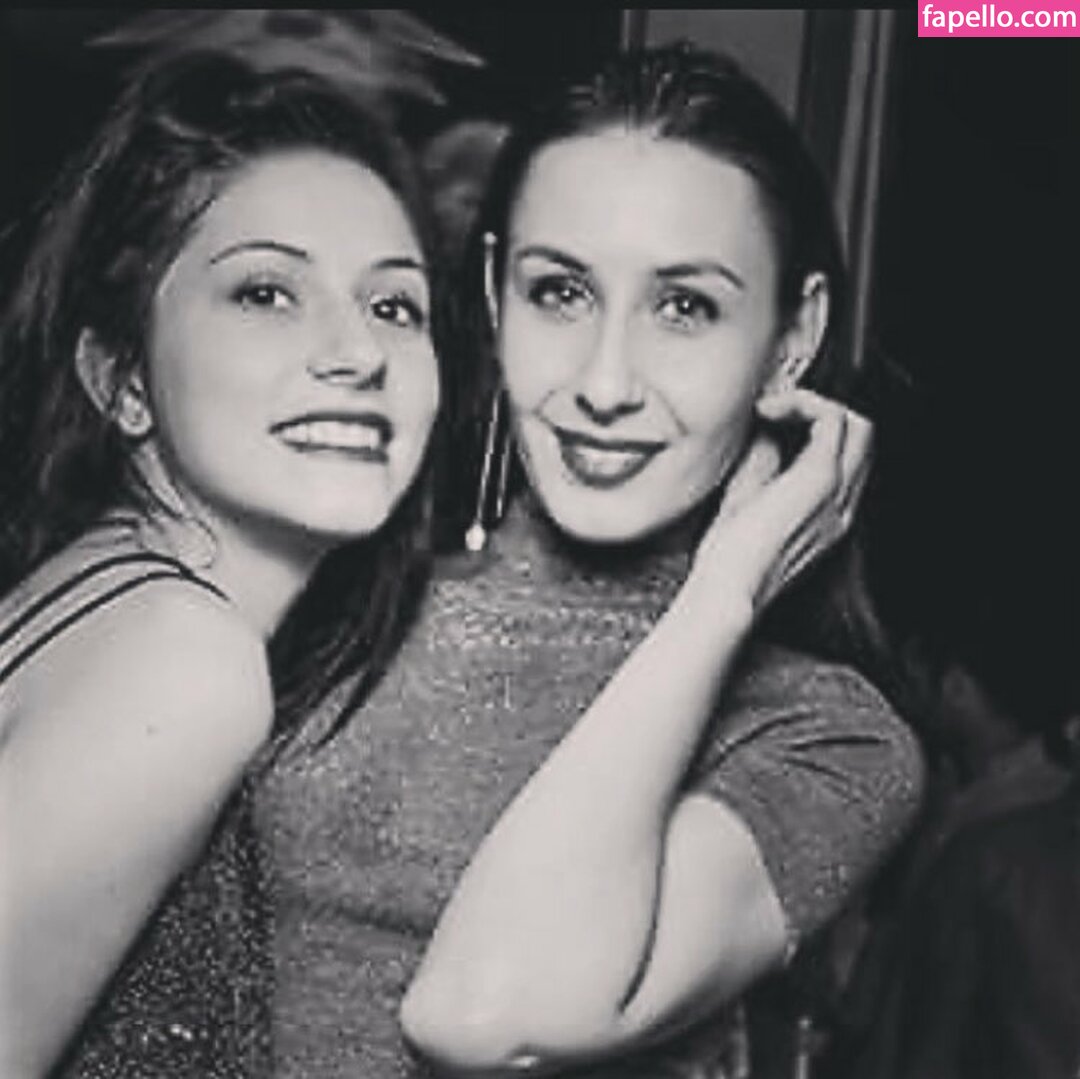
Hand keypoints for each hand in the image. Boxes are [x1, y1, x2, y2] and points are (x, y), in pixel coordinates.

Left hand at [693, 389, 872, 613]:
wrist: (728, 590)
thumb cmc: (728, 559)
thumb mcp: (747, 499)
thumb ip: (764, 463)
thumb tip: (765, 426)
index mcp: (828, 515)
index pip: (845, 456)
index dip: (813, 427)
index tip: (771, 419)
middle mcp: (842, 504)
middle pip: (860, 435)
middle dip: (817, 411)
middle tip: (773, 408)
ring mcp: (837, 491)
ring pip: (856, 423)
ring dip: (813, 404)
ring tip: (771, 409)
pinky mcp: (820, 479)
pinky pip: (831, 418)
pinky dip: (801, 403)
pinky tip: (768, 411)